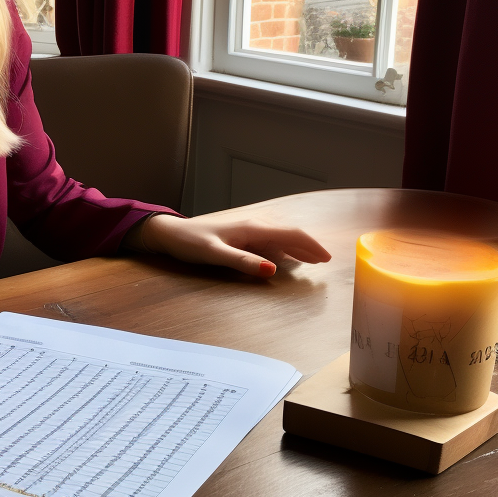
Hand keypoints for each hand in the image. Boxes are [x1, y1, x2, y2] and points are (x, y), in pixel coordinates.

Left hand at [136, 211, 330, 276]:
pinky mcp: (240, 236)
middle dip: (308, 246)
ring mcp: (247, 230)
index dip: (311, 245)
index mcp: (252, 228)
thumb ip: (244, 262)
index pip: (290, 234)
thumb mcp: (216, 254)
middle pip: (289, 234)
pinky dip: (282, 249)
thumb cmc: (191, 242)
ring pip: (280, 237)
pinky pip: (268, 241)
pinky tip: (284, 258)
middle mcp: (254, 226)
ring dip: (297, 247)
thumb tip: (273, 271)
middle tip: (325, 261)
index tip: (327, 258)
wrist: (170, 233)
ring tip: (311, 259)